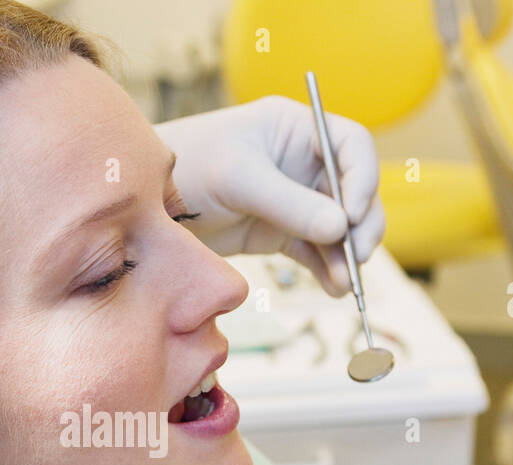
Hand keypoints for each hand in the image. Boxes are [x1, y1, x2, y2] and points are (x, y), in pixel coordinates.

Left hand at [154, 95, 384, 296]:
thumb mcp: (239, 179)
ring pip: (339, 227)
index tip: (352, 214)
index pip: (351, 146)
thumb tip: (341, 228)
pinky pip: (317, 252)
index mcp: (296, 129)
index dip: (363, 178)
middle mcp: (303, 162)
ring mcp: (295, 200)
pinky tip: (335, 288)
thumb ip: (290, 203)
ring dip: (347, 254)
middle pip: (354, 191)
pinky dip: (329, 270)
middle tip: (359, 255)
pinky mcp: (281, 233)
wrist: (149, 206)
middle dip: (362, 224)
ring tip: (346, 283)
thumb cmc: (189, 170)